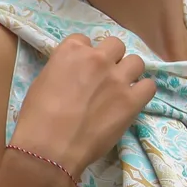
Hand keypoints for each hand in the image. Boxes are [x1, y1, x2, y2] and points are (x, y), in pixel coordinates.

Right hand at [11, 33, 156, 180]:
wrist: (50, 147)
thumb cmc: (37, 118)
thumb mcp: (42, 82)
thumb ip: (62, 70)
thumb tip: (73, 77)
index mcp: (71, 50)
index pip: (85, 40)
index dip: (85, 55)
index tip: (83, 70)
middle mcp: (97, 58)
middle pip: (115, 45)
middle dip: (111, 59)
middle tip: (104, 78)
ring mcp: (117, 79)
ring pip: (136, 62)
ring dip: (129, 73)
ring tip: (121, 89)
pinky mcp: (132, 101)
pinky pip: (149, 86)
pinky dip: (142, 92)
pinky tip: (133, 102)